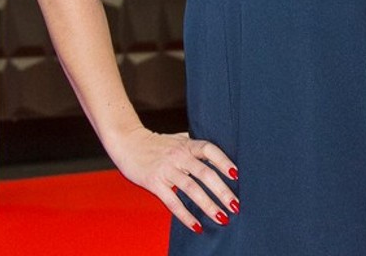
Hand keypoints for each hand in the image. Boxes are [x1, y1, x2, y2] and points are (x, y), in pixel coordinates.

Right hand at [109, 126, 238, 233]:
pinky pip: (172, 201)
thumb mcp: (178, 140)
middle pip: (205, 173)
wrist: (128, 142)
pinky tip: (197, 226)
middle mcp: (179, 156)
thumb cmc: (156, 143)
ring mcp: (167, 169)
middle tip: (236, 205)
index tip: (237, 175)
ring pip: (191, 189)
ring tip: (222, 217)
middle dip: (222, 191)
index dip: (224, 161)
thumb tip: (218, 156)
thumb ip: (195, 147)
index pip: (210, 150)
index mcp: (187, 144)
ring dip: (208, 205)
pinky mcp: (154, 182)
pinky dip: (185, 215)